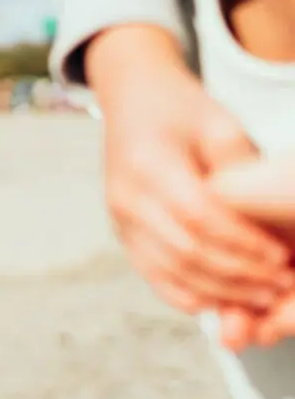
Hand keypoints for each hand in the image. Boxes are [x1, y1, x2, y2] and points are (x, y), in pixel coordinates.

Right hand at [89, 26, 293, 316]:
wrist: (131, 99)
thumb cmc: (178, 108)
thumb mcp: (217, 124)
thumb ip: (239, 169)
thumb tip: (268, 221)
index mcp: (148, 164)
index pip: (199, 216)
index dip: (243, 243)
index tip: (280, 254)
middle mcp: (126, 196)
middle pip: (186, 251)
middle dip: (239, 275)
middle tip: (281, 281)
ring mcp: (119, 218)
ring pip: (170, 272)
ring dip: (219, 291)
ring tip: (261, 295)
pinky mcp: (122, 232)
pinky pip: (154, 276)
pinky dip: (188, 295)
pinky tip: (221, 299)